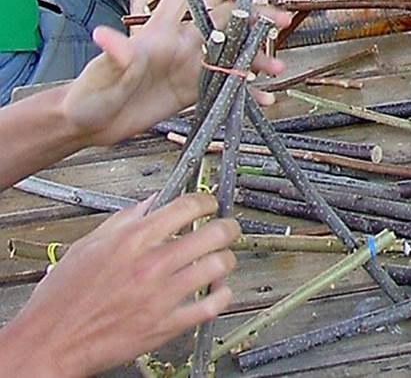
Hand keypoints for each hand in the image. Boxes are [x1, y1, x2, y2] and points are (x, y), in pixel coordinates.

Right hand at [0, 194, 238, 377]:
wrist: (47, 344)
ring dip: (226, 259)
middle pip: (213, 232)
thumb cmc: (60, 300)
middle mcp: (151, 264)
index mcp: (132, 240)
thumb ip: (124, 220)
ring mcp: (161, 296)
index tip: (210, 204)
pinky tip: (217, 291)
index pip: (188, 206)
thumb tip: (152, 202)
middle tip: (226, 229)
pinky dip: (222, 295)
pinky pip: (212, 306)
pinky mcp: (165, 326)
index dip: (207, 201)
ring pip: (219, 265)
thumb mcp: (87, 247)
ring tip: (221, 259)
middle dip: (227, 226)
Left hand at [59, 0, 288, 148]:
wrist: (87, 124)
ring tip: (277, 68)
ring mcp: (189, 66)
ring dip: (257, 57)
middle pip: (223, 20)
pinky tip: (263, 100)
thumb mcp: (102, 74)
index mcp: (160, 31)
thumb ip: (113, 56)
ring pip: (232, 54)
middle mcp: (180, 43)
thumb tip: (106, 35)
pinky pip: (226, 86)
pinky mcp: (192, 89)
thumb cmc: (90, 93)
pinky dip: (246, 92)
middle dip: (254, 16)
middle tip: (281, 20)